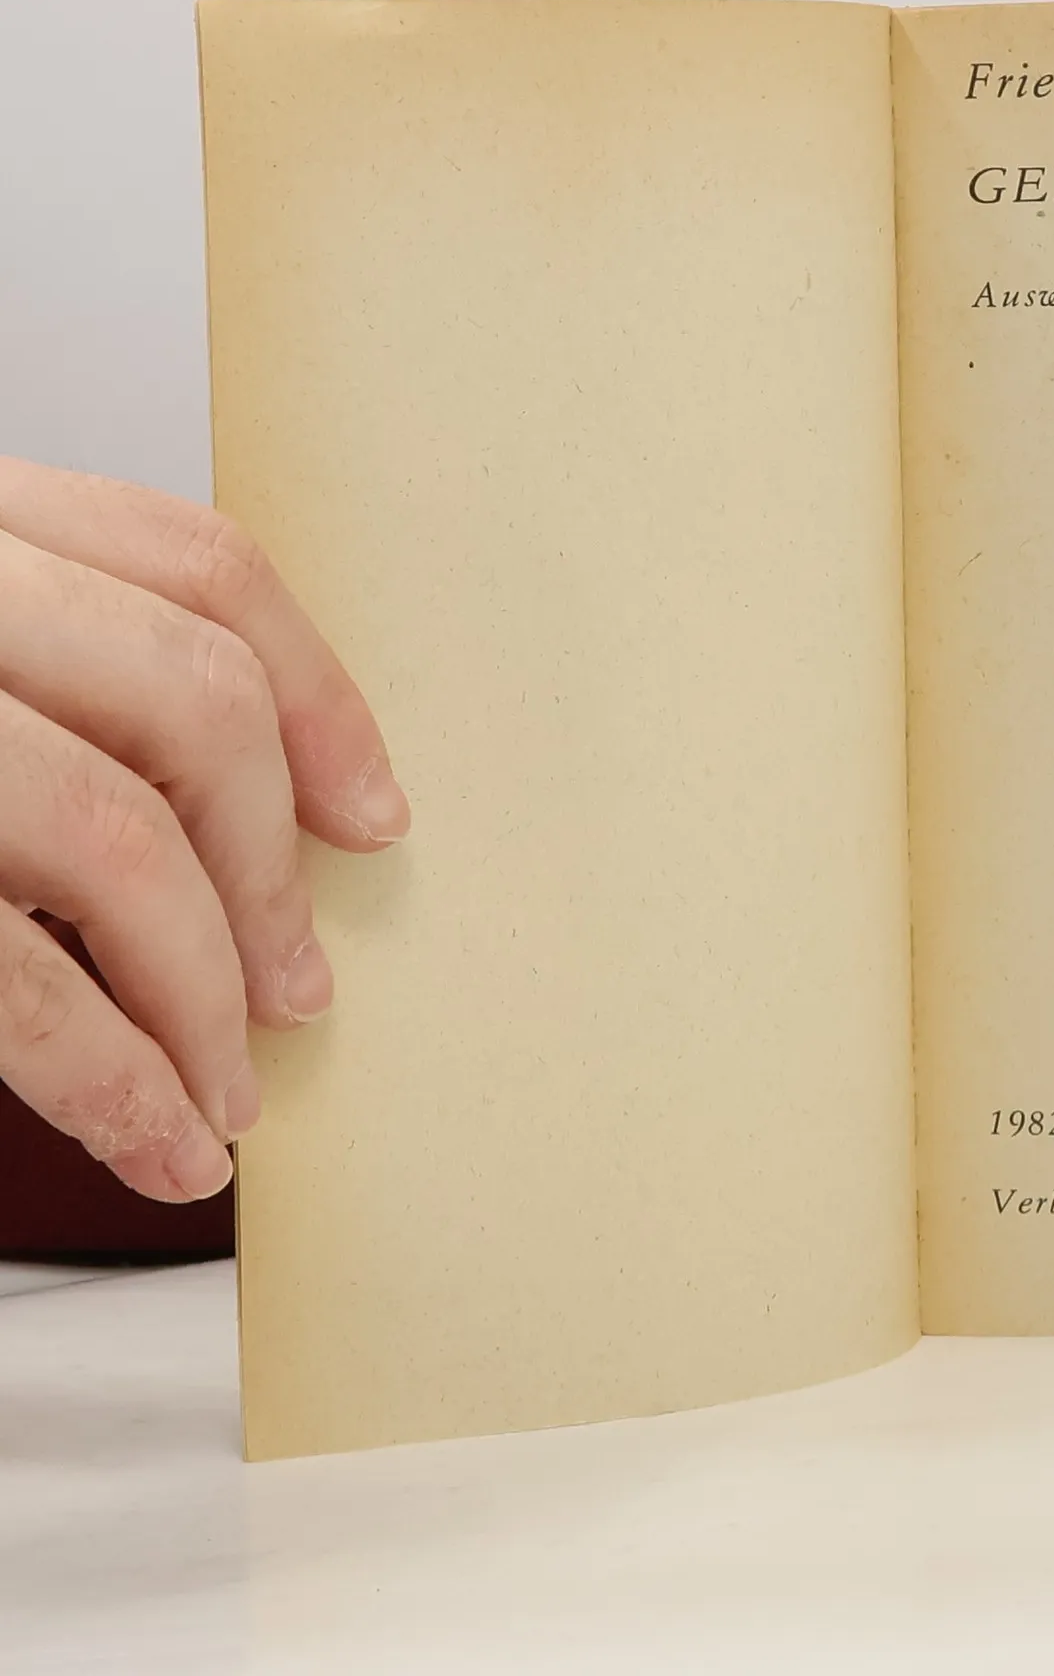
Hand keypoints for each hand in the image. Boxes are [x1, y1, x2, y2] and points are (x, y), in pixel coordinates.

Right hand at [0, 457, 406, 1199]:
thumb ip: (33, 669)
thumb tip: (246, 818)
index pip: (197, 561)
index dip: (318, 692)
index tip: (371, 809)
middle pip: (189, 701)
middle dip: (267, 868)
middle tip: (297, 987)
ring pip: (113, 838)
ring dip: (201, 993)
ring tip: (224, 1092)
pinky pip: (10, 974)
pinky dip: (111, 1074)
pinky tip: (158, 1139)